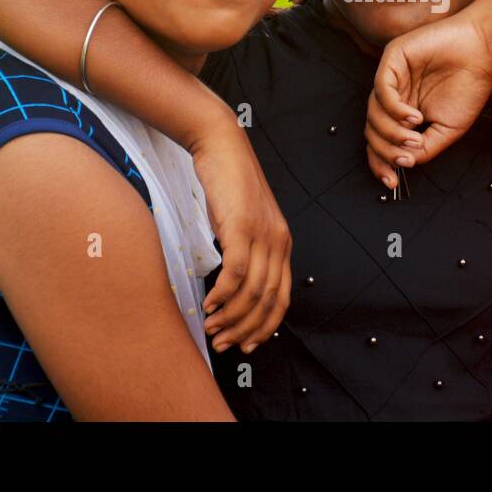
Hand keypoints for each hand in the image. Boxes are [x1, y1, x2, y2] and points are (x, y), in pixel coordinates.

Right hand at [189, 118, 291, 353]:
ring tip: (211, 328)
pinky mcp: (242, 225)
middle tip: (222, 344)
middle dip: (245, 329)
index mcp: (282, 244)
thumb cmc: (227, 186)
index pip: (282, 298)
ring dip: (230, 317)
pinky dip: (222, 294)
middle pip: (268, 300)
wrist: (221, 145)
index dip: (265, 327)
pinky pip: (235, 271)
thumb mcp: (242, 223)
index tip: (247, 345)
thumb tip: (231, 285)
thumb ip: (244, 251)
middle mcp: (278, 241)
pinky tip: (209, 304)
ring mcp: (262, 233)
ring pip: (252, 291)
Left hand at [365, 10, 491, 188]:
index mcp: (405, 112)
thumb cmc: (468, 86)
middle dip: (385, 151)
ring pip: (373, 113)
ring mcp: (392, 78)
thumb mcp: (448, 129)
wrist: (481, 51)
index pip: (381, 140)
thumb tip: (405, 164)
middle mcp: (394, 96)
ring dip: (391, 132)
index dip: (381, 162)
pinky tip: (413, 116)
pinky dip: (394, 109)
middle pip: (372, 130)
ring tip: (415, 135)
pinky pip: (381, 90)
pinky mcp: (392, 60)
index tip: (391, 181)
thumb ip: (426, 148)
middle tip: (407, 157)